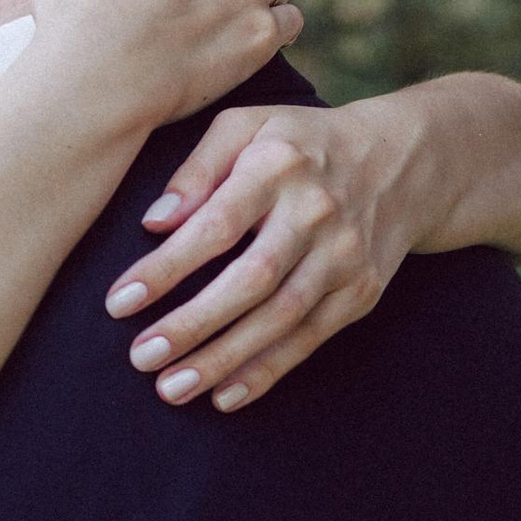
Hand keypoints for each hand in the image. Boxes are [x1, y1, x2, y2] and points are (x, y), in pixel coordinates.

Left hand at [102, 98, 414, 410]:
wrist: (401, 162)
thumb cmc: (297, 144)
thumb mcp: (246, 125)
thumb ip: (197, 167)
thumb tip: (155, 221)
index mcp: (278, 166)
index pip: (215, 225)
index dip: (166, 268)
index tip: (120, 302)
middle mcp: (316, 213)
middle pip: (250, 280)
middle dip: (193, 324)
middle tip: (142, 356)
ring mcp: (344, 257)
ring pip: (280, 318)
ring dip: (225, 359)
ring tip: (172, 387)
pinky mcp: (361, 291)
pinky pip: (311, 338)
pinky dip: (268, 370)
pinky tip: (226, 395)